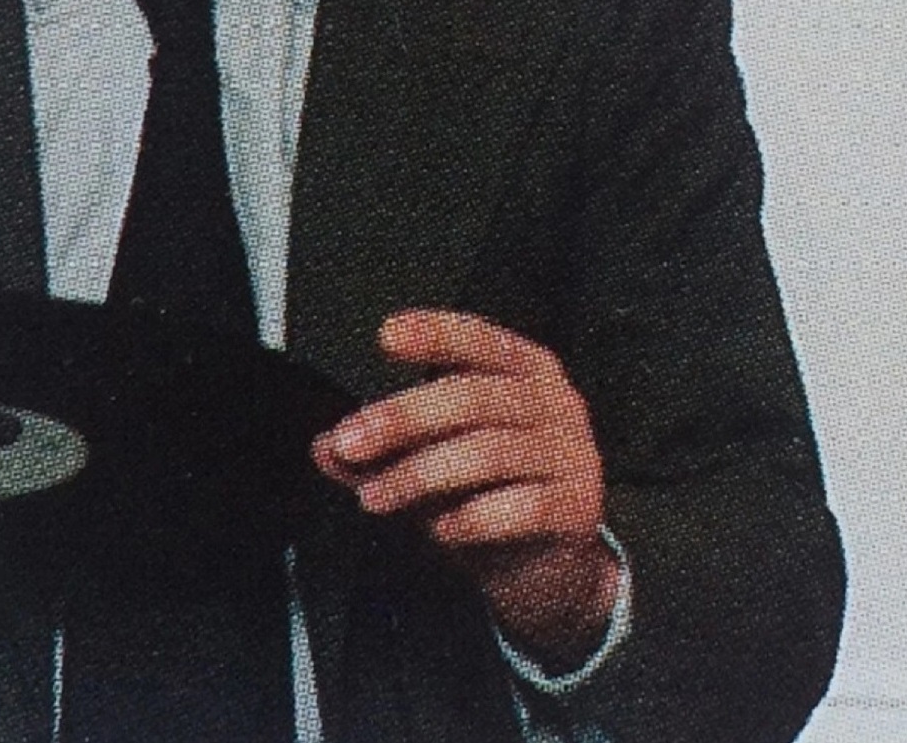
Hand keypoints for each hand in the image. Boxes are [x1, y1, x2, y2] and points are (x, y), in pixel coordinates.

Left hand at [312, 310, 620, 665]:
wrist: (550, 571)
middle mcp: (556, 403)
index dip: (436, 334)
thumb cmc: (492, 499)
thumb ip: (384, 453)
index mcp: (526, 373)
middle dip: (403, 418)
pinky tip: (440, 530)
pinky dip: (472, 518)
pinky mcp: (579, 506)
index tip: (388, 336)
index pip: (481, 340)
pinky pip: (521, 507)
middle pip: (475, 397)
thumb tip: (327, 445)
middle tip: (350, 442)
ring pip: (489, 451)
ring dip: (420, 475)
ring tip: (375, 497)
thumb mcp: (434, 467)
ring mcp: (573, 453)